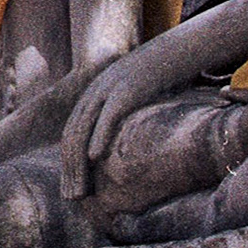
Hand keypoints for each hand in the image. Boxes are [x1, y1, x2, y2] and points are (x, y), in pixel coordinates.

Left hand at [58, 53, 165, 200]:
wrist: (179, 49)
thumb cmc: (162, 79)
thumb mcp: (137, 99)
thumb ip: (123, 118)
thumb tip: (124, 147)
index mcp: (94, 96)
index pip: (72, 134)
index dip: (68, 163)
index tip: (71, 189)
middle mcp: (94, 92)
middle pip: (72, 135)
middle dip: (69, 169)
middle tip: (72, 198)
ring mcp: (108, 89)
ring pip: (84, 128)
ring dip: (78, 162)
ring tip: (80, 189)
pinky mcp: (126, 89)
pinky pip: (107, 116)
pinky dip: (98, 136)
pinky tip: (94, 157)